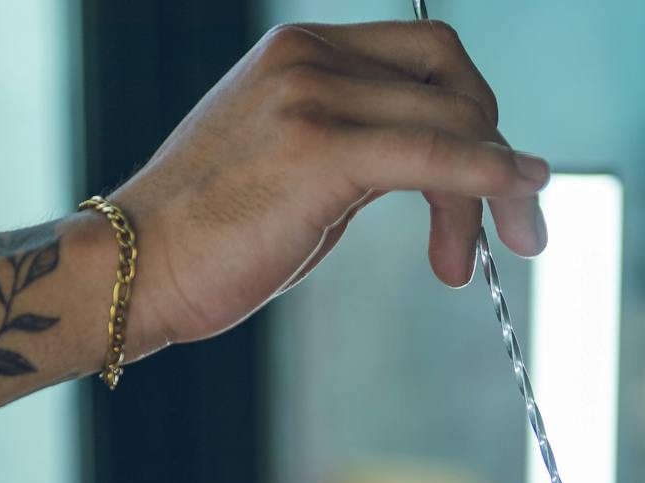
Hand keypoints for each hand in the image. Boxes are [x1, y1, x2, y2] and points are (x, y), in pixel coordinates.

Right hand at [110, 22, 548, 353]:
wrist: (133, 270)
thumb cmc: (211, 238)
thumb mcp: (298, 170)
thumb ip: (365, 149)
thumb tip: (447, 170)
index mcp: (301, 51)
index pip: (429, 54)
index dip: (477, 117)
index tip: (495, 183)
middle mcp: (307, 56)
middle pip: (454, 82)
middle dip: (499, 157)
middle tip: (511, 232)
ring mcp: (312, 96)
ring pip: (455, 120)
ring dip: (492, 192)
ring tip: (467, 261)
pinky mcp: (320, 149)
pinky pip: (435, 153)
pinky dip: (487, 177)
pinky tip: (512, 201)